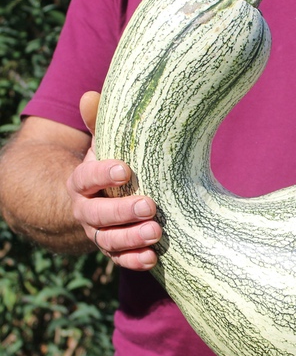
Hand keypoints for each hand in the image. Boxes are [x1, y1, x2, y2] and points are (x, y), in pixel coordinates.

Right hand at [66, 91, 161, 268]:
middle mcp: (85, 210)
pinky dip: (134, 260)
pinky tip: (152, 258)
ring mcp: (97, 233)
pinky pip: (118, 259)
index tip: (125, 169)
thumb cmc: (105, 169)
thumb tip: (91, 94)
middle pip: (96, 215)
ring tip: (156, 232)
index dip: (102, 175)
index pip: (86, 178)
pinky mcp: (112, 249)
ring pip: (108, 240)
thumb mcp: (102, 145)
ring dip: (131, 238)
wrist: (92, 201)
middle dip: (121, 212)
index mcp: (81, 182)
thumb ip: (99, 123)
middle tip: (149, 205)